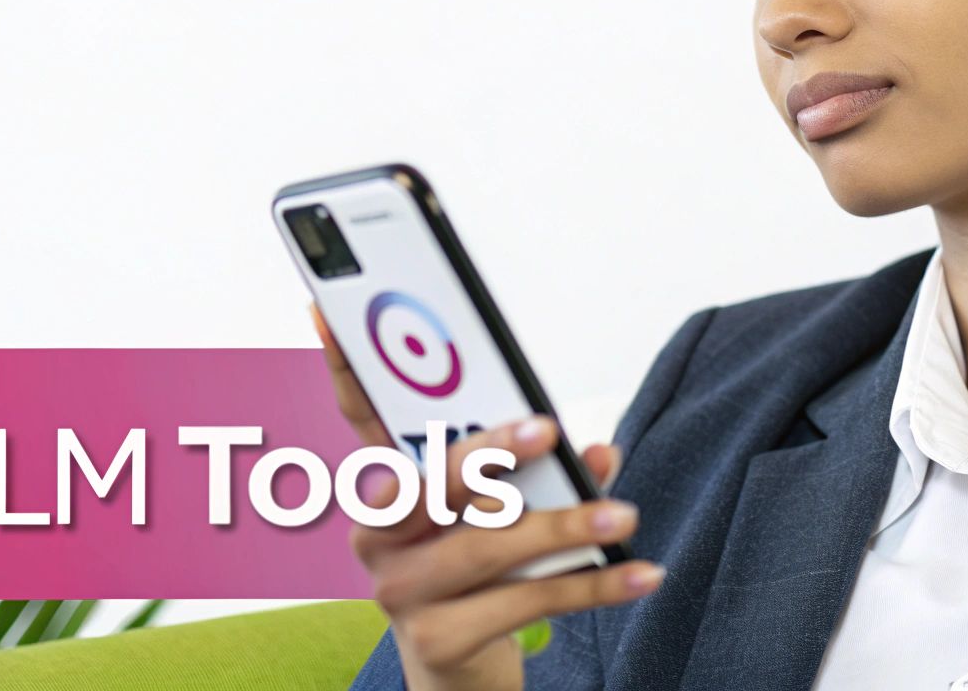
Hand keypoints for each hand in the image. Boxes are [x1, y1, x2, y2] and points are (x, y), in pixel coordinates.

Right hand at [309, 303, 664, 690]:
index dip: (342, 366)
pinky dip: (590, 587)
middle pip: (429, 483)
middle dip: (490, 452)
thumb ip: (542, 474)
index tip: (327, 311)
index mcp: (386, 489)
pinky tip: (640, 573)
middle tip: (548, 429)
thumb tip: (594, 455)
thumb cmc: (480, 568)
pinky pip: (522, 603)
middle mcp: (378, 536)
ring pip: (483, 547)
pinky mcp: (436, 639)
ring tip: (620, 516)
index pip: (359, 416)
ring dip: (562, 528)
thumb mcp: (500, 511)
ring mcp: (399, 591)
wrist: (460, 665)